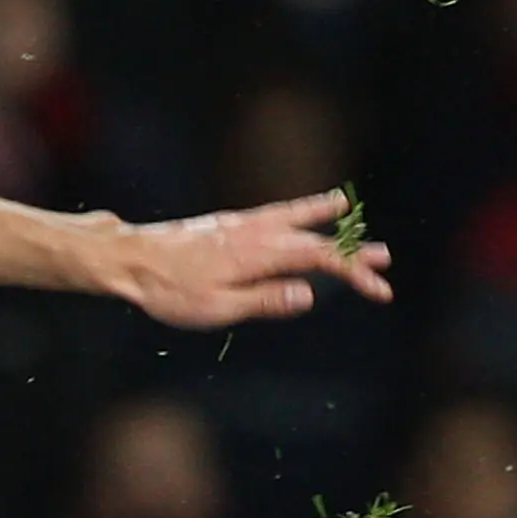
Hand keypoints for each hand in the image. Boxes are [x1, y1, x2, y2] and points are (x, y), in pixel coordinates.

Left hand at [104, 190, 394, 327]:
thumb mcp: (218, 307)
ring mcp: (243, 225)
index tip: (379, 288)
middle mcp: (257, 232)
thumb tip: (309, 295)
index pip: (321, 261)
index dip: (354, 272)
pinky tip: (299, 212)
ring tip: (346, 212)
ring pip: (294, 218)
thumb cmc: (170, 291)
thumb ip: (265, 300)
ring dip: (324, 220)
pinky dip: (295, 210)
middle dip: (352, 251)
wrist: (131, 260)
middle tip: (385, 260)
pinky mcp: (229, 224)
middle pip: (316, 240)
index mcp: (260, 254)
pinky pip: (273, 213)